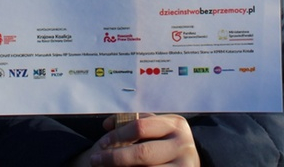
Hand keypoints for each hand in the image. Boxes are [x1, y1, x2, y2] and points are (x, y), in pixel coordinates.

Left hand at [71, 114, 199, 166]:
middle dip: (115, 157)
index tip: (102, 143)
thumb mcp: (155, 128)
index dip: (118, 135)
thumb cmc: (163, 143)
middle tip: (95, 160)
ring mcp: (185, 165)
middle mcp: (183, 145)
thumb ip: (133, 122)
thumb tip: (108, 125)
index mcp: (176, 125)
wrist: (187, 162)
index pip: (140, 127)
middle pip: (142, 153)